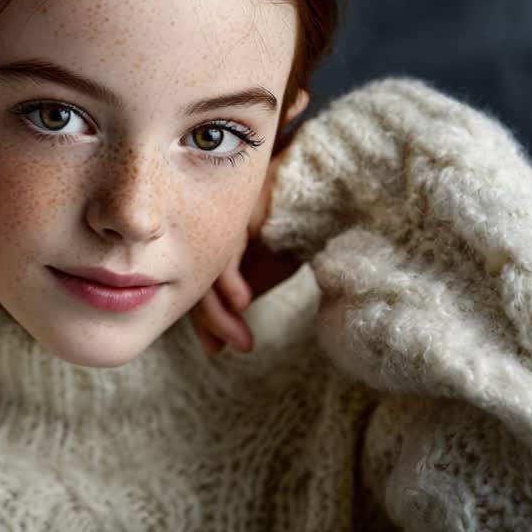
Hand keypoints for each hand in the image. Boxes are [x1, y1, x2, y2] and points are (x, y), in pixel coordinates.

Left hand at [190, 131, 303, 356]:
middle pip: (194, 272)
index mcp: (219, 234)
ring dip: (217, 308)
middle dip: (206, 317)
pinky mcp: (238, 204)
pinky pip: (225, 247)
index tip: (215, 347)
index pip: (200, 277)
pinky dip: (231, 278)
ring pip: (206, 265)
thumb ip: (249, 281)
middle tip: (216, 348)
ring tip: (234, 337)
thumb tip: (229, 315)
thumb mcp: (276, 261)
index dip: (205, 315)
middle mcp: (214, 221)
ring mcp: (223, 211)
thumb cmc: (307, 220)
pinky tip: (242, 302)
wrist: (337, 183)